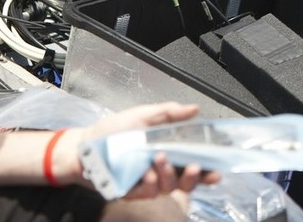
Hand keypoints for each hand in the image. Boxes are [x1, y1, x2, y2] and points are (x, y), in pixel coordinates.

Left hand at [53, 102, 220, 195]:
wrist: (85, 145)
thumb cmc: (113, 130)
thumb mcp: (142, 115)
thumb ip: (169, 113)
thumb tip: (194, 108)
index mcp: (168, 150)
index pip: (193, 162)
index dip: (207, 169)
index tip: (217, 170)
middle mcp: (161, 169)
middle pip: (187, 181)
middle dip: (195, 177)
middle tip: (193, 166)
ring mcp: (148, 183)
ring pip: (169, 187)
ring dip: (169, 174)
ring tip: (160, 159)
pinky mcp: (133, 193)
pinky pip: (148, 193)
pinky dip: (149, 184)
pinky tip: (145, 174)